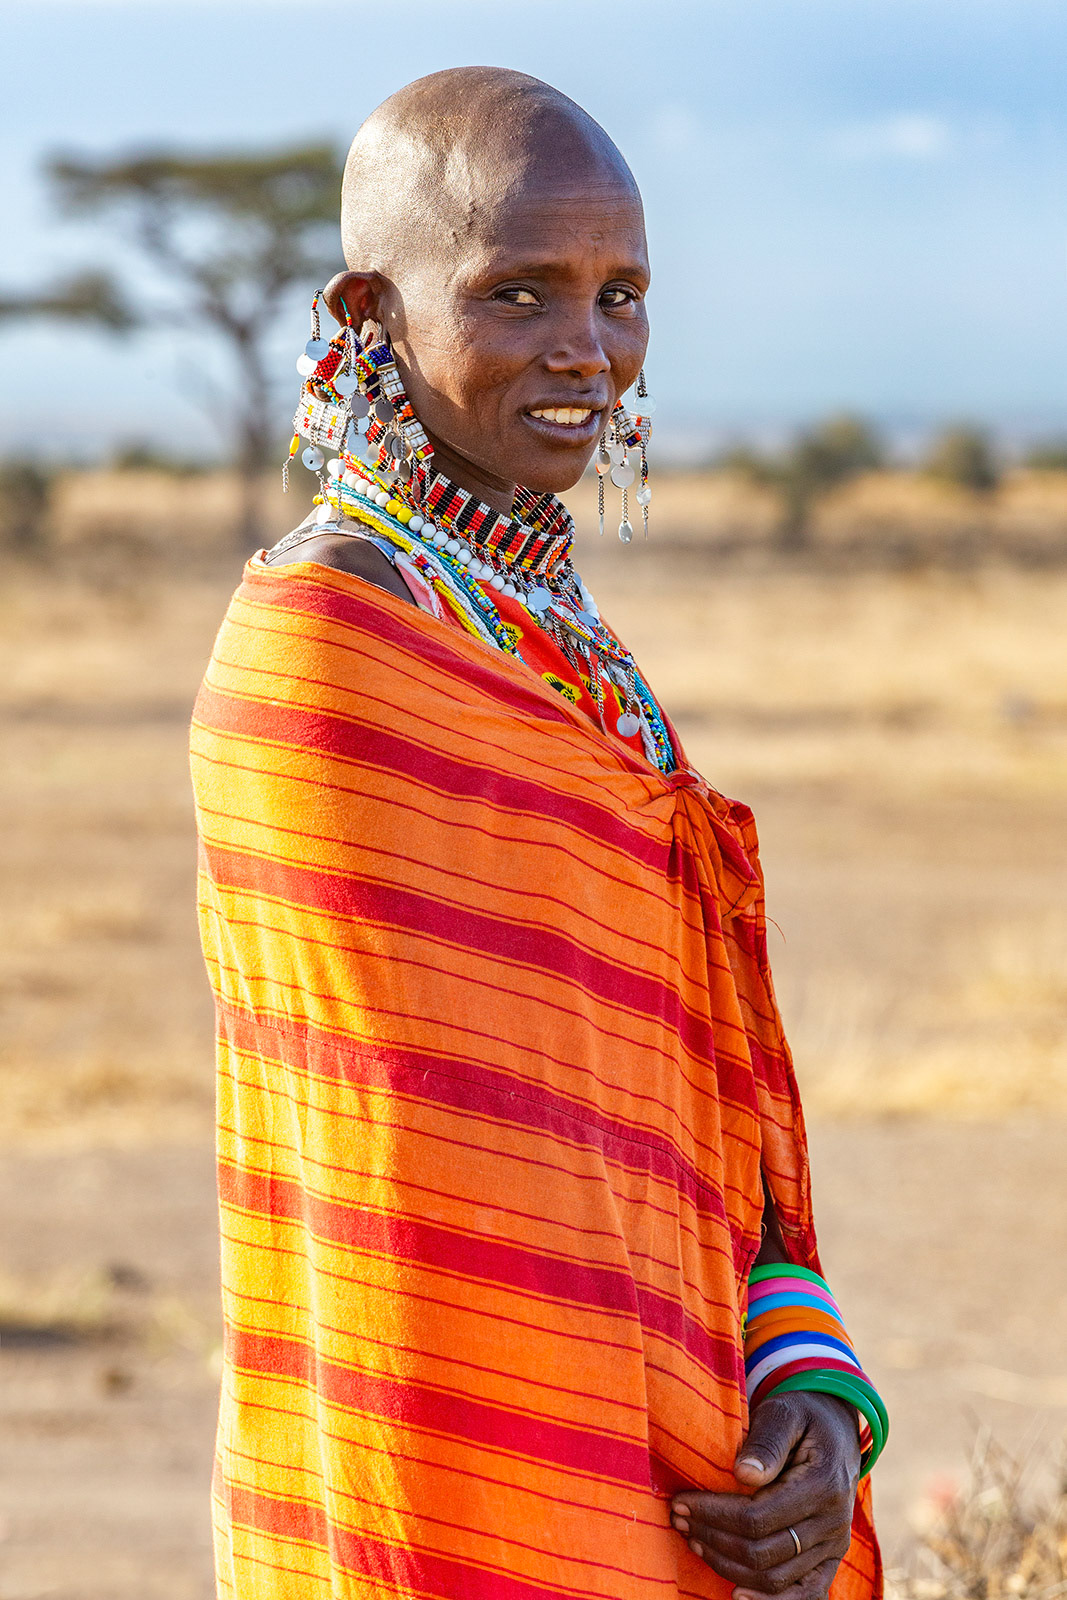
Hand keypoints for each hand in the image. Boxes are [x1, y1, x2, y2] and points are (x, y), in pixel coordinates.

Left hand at [671, 1392, 860, 1599]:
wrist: (837, 1431)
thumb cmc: (803, 1416)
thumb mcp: (785, 1412)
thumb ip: (767, 1440)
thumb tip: (743, 1474)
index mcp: (823, 1485)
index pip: (758, 1517)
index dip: (714, 1514)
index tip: (681, 1501)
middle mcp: (833, 1524)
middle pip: (762, 1552)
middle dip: (713, 1539)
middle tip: (678, 1519)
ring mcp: (834, 1547)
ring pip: (775, 1577)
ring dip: (728, 1566)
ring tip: (694, 1541)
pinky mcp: (829, 1560)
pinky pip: (804, 1595)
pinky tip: (736, 1595)